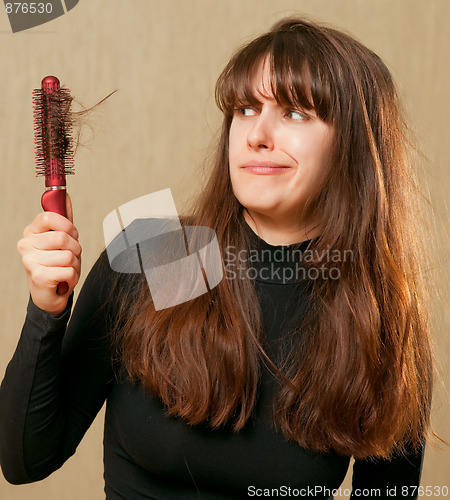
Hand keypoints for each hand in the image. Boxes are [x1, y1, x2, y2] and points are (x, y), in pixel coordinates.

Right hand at [17, 193, 81, 316]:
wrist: (49, 293)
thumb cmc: (56, 264)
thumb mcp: (62, 239)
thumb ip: (64, 218)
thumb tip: (65, 195)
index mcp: (31, 231)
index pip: (49, 217)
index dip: (67, 226)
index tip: (71, 235)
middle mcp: (26, 244)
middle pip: (63, 237)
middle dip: (76, 249)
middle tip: (69, 257)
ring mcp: (30, 260)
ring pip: (69, 256)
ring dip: (75, 265)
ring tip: (65, 270)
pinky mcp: (38, 276)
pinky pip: (69, 271)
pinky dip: (73, 277)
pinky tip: (64, 280)